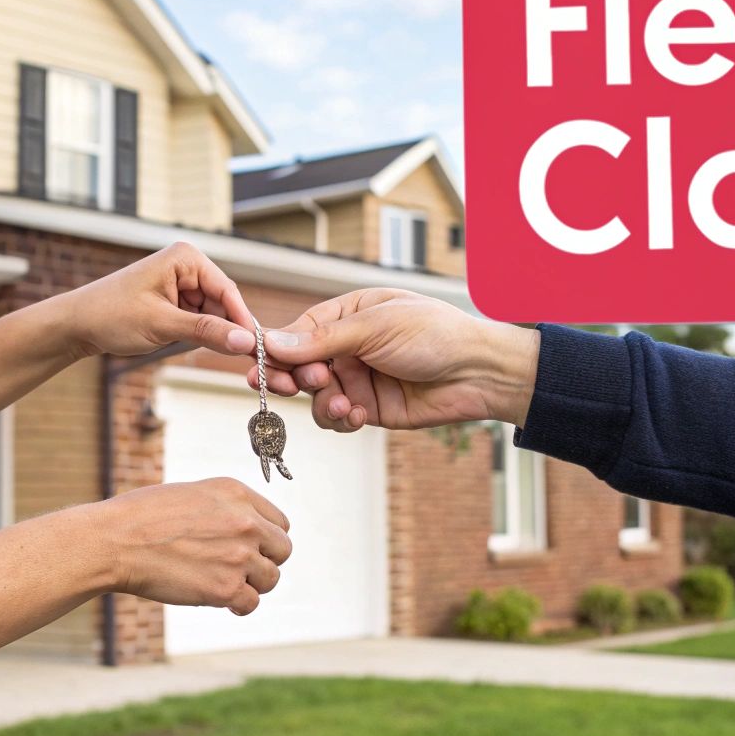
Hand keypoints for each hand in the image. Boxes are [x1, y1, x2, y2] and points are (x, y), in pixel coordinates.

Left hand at [56, 242, 257, 359]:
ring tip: (203, 352)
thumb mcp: (162, 325)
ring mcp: (180, 283)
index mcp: (186, 258)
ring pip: (212, 314)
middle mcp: (186, 265)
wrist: (76, 324)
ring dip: (211, 334)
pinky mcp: (173, 300)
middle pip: (223, 303)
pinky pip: (198, 319)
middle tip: (241, 360)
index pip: (228, 290)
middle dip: (227, 329)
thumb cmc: (111, 315)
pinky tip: (189, 346)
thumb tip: (245, 342)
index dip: (243, 321)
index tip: (258, 349)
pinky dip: (198, 335)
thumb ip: (206, 331)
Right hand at [95, 478, 292, 615]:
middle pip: (283, 550)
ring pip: (271, 579)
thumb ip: (225, 508)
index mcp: (237, 493)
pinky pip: (251, 603)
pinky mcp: (226, 588)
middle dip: (265, 561)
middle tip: (240, 569)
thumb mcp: (192, 494)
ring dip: (252, 585)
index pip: (280, 522)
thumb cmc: (142, 516)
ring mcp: (239, 556)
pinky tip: (223, 602)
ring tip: (226, 583)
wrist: (115, 541)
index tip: (250, 548)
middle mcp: (246, 522)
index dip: (266, 538)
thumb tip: (245, 530)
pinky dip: (239, 606)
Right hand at [246, 288, 540, 431]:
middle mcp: (347, 347)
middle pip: (298, 367)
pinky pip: (339, 419)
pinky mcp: (371, 408)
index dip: (274, 351)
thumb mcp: (375, 327)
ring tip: (344, 403)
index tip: (255, 366)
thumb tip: (271, 342)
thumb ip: (321, 339)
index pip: (295, 333)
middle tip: (294, 386)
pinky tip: (359, 415)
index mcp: (346, 315)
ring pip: (315, 398)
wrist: (479, 371)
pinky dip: (342, 420)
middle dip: (293, 379)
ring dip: (322, 403)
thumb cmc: (434, 333)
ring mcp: (358, 379)